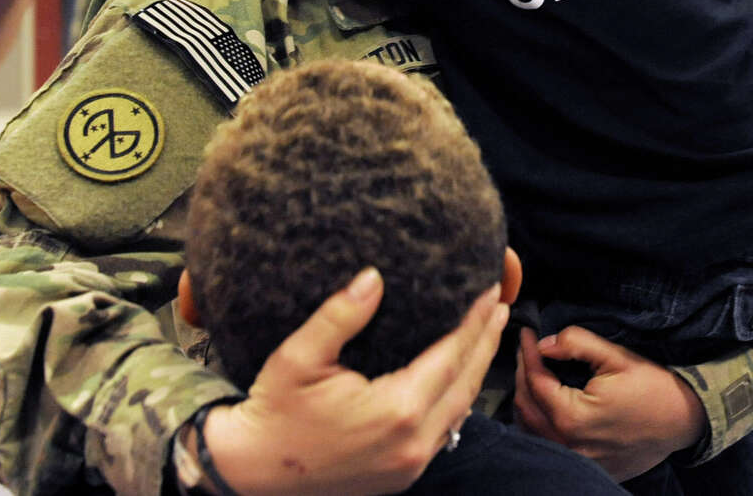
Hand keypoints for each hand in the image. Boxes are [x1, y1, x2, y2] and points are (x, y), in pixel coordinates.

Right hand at [203, 270, 508, 495]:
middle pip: (465, 383)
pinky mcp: (403, 475)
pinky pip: (444, 431)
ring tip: (485, 334)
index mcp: (396, 410)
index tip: (487, 292)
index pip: (450, 356)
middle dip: (484, 342)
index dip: (472, 322)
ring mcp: (411, 465)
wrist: (254, 472)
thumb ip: (341, 314)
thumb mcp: (298, 356)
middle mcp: (413, 442)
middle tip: (498, 305)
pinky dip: (457, 398)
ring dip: (475, 370)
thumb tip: (374, 277)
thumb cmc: (275, 410)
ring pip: (460, 410)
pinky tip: (456, 376)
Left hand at [513, 327, 705, 480]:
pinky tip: (542, 403)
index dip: (527, 353)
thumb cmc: (652, 387)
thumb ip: (575, 344)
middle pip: (526, 405)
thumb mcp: (616, 356)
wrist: (685, 420)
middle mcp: (570, 444)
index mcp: (574, 417)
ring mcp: (578, 460)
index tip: (527, 333)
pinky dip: (537, 422)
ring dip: (526, 398)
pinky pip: (547, 444)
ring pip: (531, 429)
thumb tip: (543, 344)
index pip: (535, 381)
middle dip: (522, 372)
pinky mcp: (587, 465)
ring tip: (531, 371)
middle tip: (528, 349)